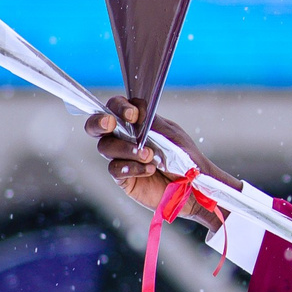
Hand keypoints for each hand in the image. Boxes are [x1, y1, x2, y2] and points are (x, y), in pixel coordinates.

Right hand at [86, 98, 238, 229]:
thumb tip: (135, 112)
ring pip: (105, 147)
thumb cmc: (184, 156)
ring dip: (126, 149)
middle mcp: (124, 138)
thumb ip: (151, 123)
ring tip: (149, 155)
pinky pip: (114, 169)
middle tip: (111, 123)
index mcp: (136, 123)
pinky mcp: (123, 178)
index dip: (119, 107)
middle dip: (99, 122)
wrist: (194, 184)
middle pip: (97, 125)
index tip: (134, 115)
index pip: (116, 106)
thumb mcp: (170, 134)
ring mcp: (121, 158)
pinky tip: (149, 170)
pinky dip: (132, 167)